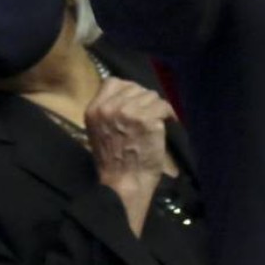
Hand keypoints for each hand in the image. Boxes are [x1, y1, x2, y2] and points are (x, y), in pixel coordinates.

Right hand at [85, 78, 177, 235]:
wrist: (123, 182)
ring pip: (152, 96)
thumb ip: (110, 109)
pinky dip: (169, 114)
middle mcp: (110, 107)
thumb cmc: (113, 159)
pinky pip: (165, 106)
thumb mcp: (100, 129)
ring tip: (154, 123)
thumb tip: (131, 92)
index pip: (114, 82)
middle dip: (144, 100)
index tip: (135, 103)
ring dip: (156, 108)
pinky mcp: (147, 119)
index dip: (128, 91)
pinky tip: (168, 123)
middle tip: (148, 116)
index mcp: (94, 109)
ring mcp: (129, 112)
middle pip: (136, 87)